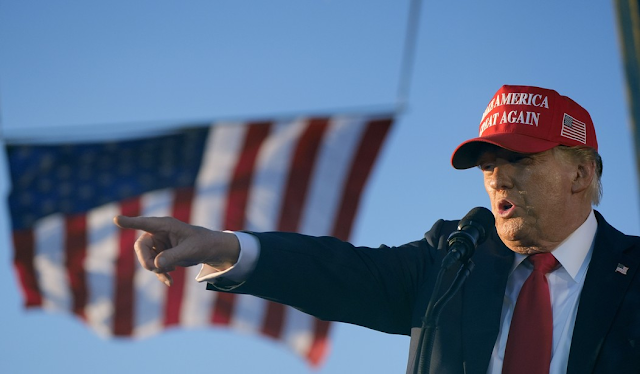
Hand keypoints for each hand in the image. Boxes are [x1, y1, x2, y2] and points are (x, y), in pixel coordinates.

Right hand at [113, 216, 239, 285]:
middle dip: (146, 260)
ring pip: (146, 258)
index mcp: (165, 225)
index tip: (116, 219)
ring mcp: (159, 243)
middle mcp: (159, 232)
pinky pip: (153, 265)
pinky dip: (160, 273)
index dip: (130, 222)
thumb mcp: (190, 251)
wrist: (210, 250)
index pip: (144, 223)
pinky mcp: (162, 254)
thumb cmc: (202, 244)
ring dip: (156, 268)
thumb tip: (156, 265)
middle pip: (141, 247)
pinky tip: (169, 282)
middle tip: (157, 269)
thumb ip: (173, 256)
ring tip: (170, 273)